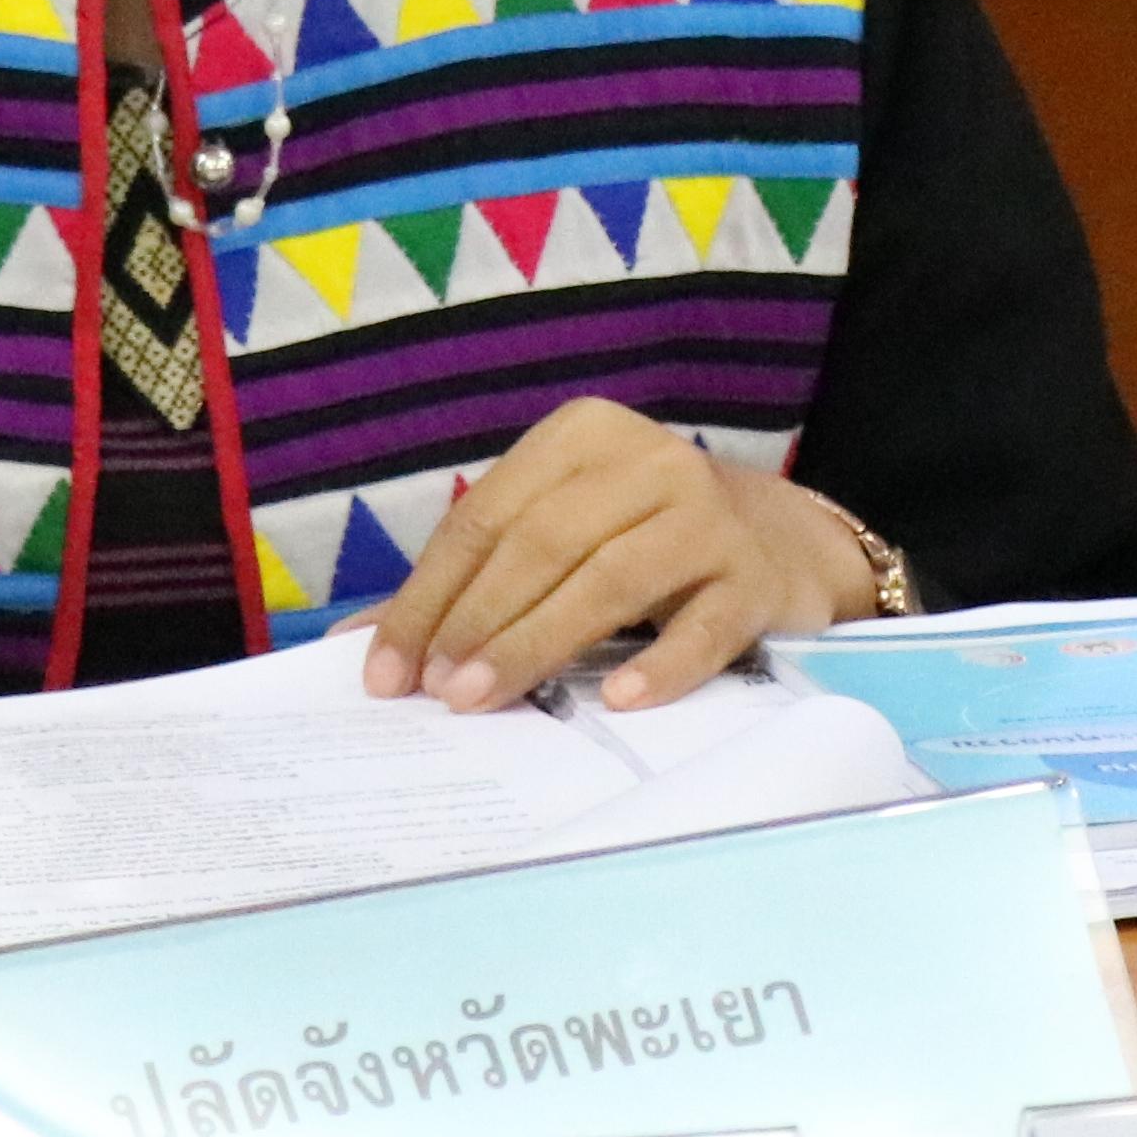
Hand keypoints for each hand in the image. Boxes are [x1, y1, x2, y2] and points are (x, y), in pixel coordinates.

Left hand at [353, 398, 888, 712]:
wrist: (782, 542)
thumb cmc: (643, 541)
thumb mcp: (559, 535)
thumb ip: (469, 580)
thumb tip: (354, 647)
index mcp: (584, 436)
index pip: (486, 516)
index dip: (427, 595)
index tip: (386, 671)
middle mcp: (650, 460)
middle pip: (542, 543)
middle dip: (476, 622)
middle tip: (435, 693)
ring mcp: (709, 516)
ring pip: (610, 579)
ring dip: (536, 643)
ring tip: (482, 699)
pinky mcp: (756, 577)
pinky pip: (703, 625)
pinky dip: (660, 663)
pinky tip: (618, 700)